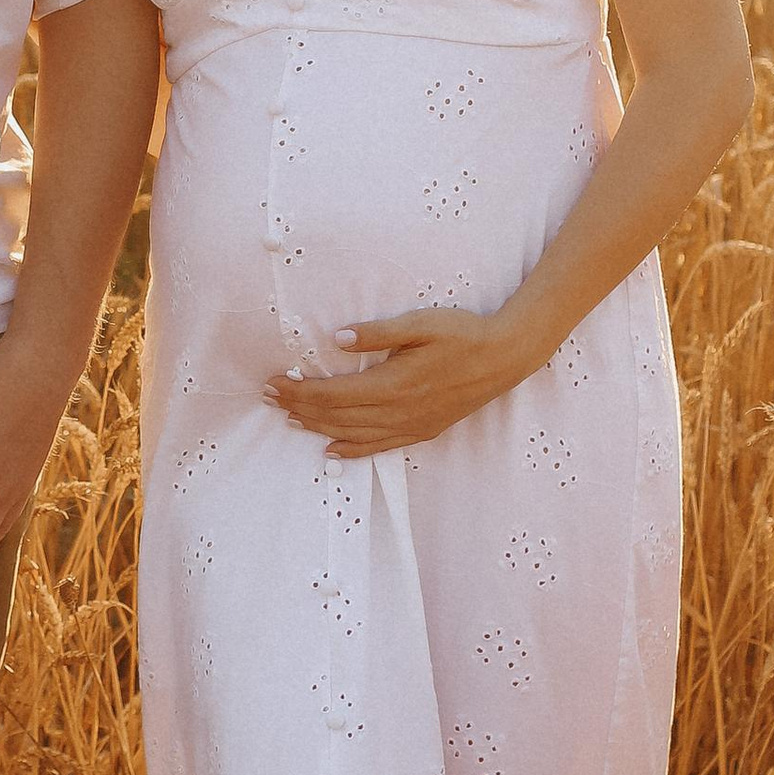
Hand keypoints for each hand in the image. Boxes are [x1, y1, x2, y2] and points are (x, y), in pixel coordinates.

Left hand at [270, 301, 547, 456]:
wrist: (504, 358)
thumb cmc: (462, 333)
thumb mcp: (420, 324)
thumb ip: (378, 333)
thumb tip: (338, 339)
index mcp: (393, 383)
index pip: (332, 393)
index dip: (299, 391)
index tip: (273, 383)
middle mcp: (398, 411)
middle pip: (336, 416)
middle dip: (299, 408)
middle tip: (269, 399)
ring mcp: (410, 426)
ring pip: (353, 434)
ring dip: (318, 427)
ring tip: (290, 419)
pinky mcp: (422, 431)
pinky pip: (379, 447)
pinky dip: (351, 450)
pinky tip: (331, 450)